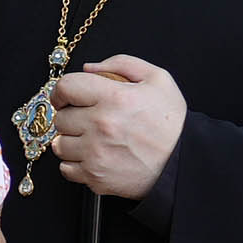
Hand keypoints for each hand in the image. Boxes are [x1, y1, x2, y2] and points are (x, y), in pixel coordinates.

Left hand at [48, 55, 185, 198]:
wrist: (183, 163)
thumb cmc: (172, 124)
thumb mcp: (157, 80)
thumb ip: (121, 64)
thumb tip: (89, 68)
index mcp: (115, 98)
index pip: (66, 87)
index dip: (62, 91)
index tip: (65, 97)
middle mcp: (101, 126)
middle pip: (61, 118)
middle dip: (71, 116)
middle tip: (88, 119)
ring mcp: (96, 154)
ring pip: (59, 144)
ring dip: (71, 141)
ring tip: (90, 139)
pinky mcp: (95, 177)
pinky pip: (66, 168)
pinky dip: (74, 163)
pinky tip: (92, 156)